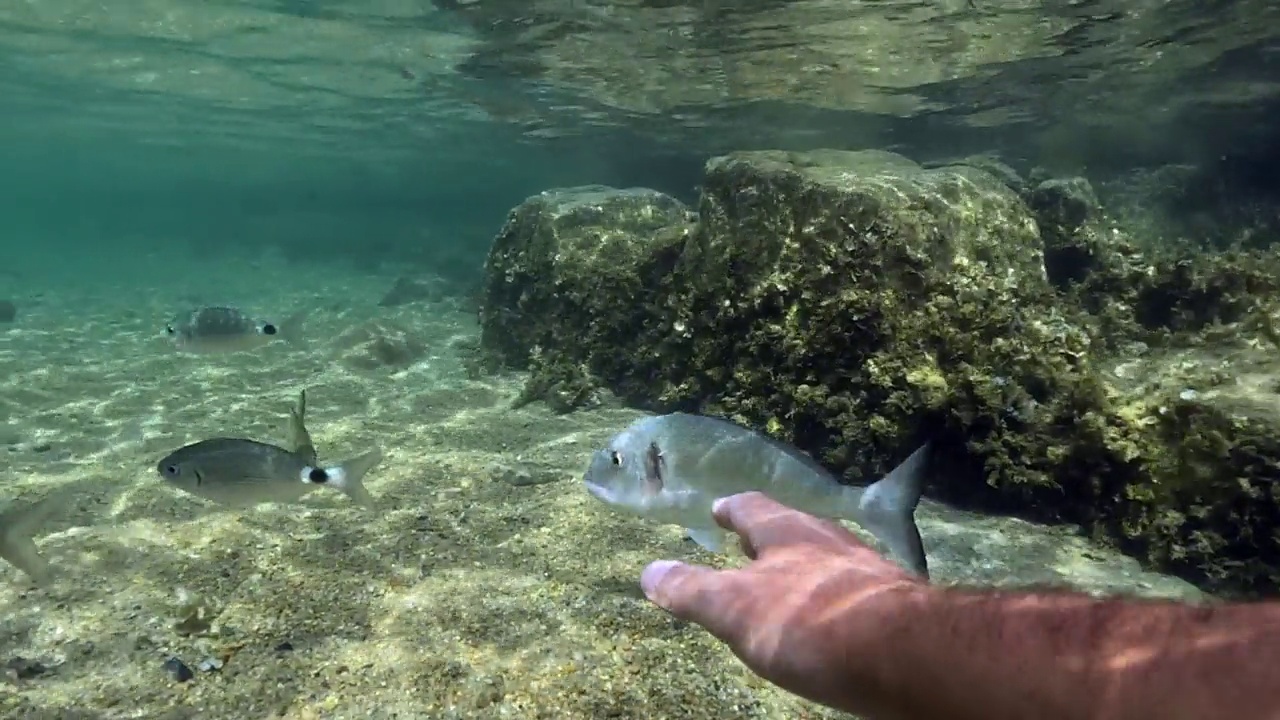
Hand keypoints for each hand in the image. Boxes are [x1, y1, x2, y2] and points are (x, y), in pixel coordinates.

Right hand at [640, 491, 927, 714]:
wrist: (902, 653)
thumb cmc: (808, 619)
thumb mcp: (734, 608)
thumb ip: (692, 590)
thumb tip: (648, 571)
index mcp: (787, 532)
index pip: (752, 508)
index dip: (732, 509)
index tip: (719, 508)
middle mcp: (830, 540)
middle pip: (796, 528)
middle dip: (773, 535)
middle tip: (751, 541)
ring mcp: (868, 570)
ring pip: (830, 557)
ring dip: (808, 565)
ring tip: (791, 580)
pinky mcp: (895, 605)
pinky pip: (856, 591)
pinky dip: (837, 596)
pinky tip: (834, 616)